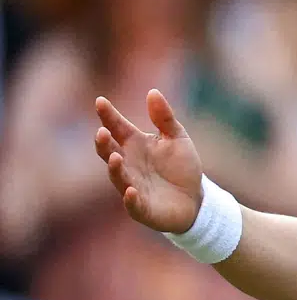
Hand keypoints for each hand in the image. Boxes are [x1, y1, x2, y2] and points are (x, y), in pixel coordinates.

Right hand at [93, 91, 203, 233]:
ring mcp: (133, 186)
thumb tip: (152, 91)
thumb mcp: (177, 137)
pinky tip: (131, 191)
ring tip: (114, 158)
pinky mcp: (142, 207)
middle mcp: (129, 164)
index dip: (108, 115)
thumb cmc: (181, 166)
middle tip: (102, 131)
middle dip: (104, 143)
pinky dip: (130, 198)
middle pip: (110, 152)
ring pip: (118, 177)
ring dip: (114, 168)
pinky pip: (133, 204)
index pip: (118, 127)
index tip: (100, 101)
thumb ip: (164, 117)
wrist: (194, 198)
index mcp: (135, 145)